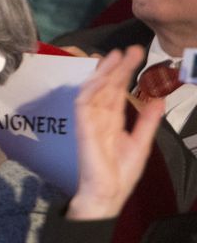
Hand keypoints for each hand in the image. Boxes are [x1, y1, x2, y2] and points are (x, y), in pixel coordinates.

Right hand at [68, 46, 163, 220]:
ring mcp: (90, 121)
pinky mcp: (84, 128)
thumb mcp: (141, 143)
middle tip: (130, 49)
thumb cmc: (120, 174)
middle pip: (106, 86)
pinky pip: (83, 105)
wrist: (108, 194)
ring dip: (103, 73)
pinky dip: (90, 90)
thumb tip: (158, 99)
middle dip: (117, 67)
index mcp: (113, 120)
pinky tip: (100, 78)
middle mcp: (100, 117)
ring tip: (114, 56)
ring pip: (93, 90)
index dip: (125, 72)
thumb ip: (147, 121)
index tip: (136, 55)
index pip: (117, 90)